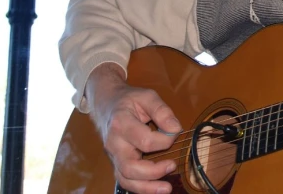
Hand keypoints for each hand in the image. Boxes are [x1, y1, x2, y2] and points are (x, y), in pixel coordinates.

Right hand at [86, 63, 182, 193]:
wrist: (106, 103)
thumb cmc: (129, 100)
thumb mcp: (147, 96)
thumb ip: (162, 111)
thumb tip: (176, 129)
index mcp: (121, 123)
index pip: (144, 140)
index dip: (164, 140)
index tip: (176, 132)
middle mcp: (114, 143)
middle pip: (130, 166)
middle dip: (154, 171)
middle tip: (173, 165)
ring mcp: (113, 155)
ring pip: (126, 178)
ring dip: (147, 187)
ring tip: (167, 188)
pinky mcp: (116, 162)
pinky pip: (125, 181)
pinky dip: (140, 188)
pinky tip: (156, 188)